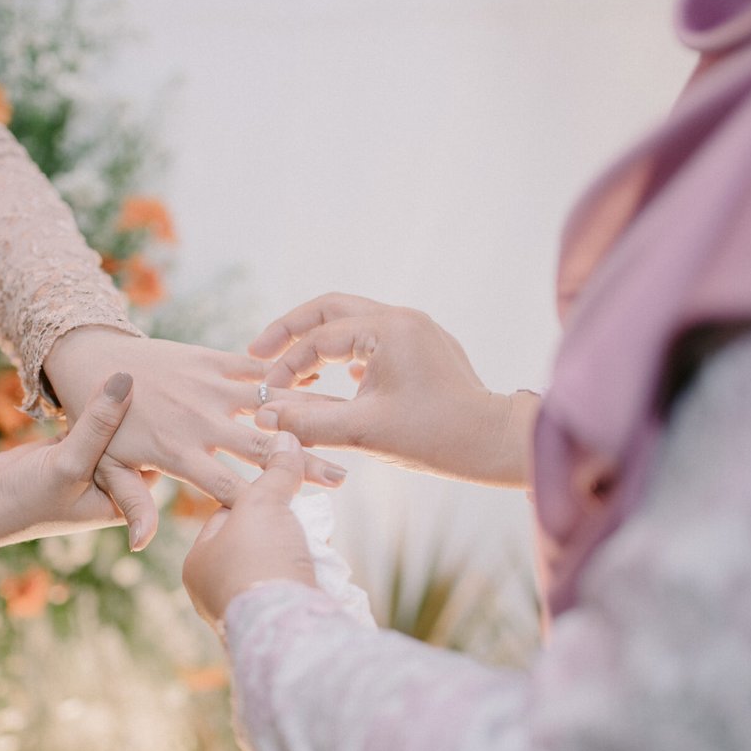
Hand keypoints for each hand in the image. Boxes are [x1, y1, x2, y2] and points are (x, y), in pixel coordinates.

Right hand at [0, 372, 144, 550]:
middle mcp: (110, 484)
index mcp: (121, 500)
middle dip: (138, 412)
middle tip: (150, 373)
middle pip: (134, 442)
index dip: (159, 428)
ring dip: (112, 405)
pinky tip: (98, 375)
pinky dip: (90, 404)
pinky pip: (88, 421)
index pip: (156, 460)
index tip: (166, 392)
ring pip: (110, 429)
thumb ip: (98, 423)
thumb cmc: (26, 498)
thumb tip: (127, 378)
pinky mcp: (68, 449)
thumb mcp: (69, 462)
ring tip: (125, 367)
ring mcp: (89, 466)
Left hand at [42, 328, 348, 548]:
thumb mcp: (109, 469)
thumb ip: (133, 502)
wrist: (93, 361)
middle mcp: (199, 422)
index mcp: (178, 453)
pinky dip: (287, 372)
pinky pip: (255, 367)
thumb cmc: (104, 427)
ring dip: (309, 415)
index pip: (228, 486)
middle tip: (342, 478)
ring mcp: (208, 388)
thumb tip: (141, 546)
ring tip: (345, 424)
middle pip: (261, 449)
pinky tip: (322, 376)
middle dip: (305, 463)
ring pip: (270, 405)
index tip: (298, 514)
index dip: (262, 502)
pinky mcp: (211, 361)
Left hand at [182, 432, 316, 625]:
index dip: (257, 497)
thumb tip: (286, 438)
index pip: (226, 515)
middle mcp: (215, 591)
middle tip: (304, 516)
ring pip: (275, 568)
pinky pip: (290, 590)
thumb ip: (275, 471)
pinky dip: (306, 577)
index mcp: (198, 563)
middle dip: (282, 528)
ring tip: (313, 544)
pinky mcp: (276, 626)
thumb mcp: (264, 504)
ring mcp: (245, 612)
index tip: (282, 488)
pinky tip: (319, 570)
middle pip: (253, 542)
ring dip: (296, 554)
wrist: (287, 629)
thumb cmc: (259, 561)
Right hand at [249, 293, 539, 488]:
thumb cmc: (435, 437)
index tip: (264, 392)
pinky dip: (345, 355)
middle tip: (257, 351)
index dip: (285, 365)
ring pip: (351, 322)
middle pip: (330, 308)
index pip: (319, 338)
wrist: (493, 442)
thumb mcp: (364, 431)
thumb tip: (263, 417)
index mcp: (388, 329)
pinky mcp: (422, 347)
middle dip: (291, 331)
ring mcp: (415, 330)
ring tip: (291, 371)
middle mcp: (402, 318)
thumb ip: (309, 422)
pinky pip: (372, 339)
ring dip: (318, 343)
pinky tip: (331, 382)